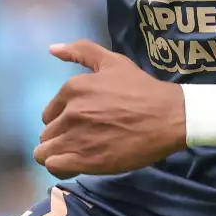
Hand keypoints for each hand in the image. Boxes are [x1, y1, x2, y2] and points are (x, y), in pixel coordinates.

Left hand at [34, 40, 184, 178]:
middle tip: (83, 140)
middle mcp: (70, 112)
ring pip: (45, 152)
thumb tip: (51, 49)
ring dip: (58, 155)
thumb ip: (81, 52)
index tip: (81, 125)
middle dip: (61, 138)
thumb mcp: (113, 62)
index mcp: (73, 89)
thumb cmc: (143, 90)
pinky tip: (78, 164)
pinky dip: (62, 166)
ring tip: (79, 154)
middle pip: (47, 134)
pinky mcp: (86, 160)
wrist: (169, 117)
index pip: (48, 113)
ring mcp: (76, 137)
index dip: (62, 121)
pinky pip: (55, 166)